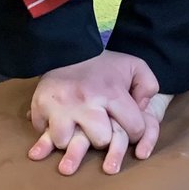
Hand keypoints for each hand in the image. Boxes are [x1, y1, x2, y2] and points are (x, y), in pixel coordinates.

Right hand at [29, 50, 170, 175]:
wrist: (66, 47)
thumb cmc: (102, 63)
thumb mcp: (133, 65)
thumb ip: (148, 85)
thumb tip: (143, 108)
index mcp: (111, 92)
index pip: (134, 129)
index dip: (134, 131)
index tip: (127, 126)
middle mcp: (86, 101)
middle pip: (101, 141)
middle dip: (102, 137)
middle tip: (97, 126)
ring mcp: (60, 106)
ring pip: (67, 143)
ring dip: (71, 138)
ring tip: (74, 126)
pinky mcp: (40, 108)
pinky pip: (45, 134)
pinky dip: (49, 132)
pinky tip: (57, 123)